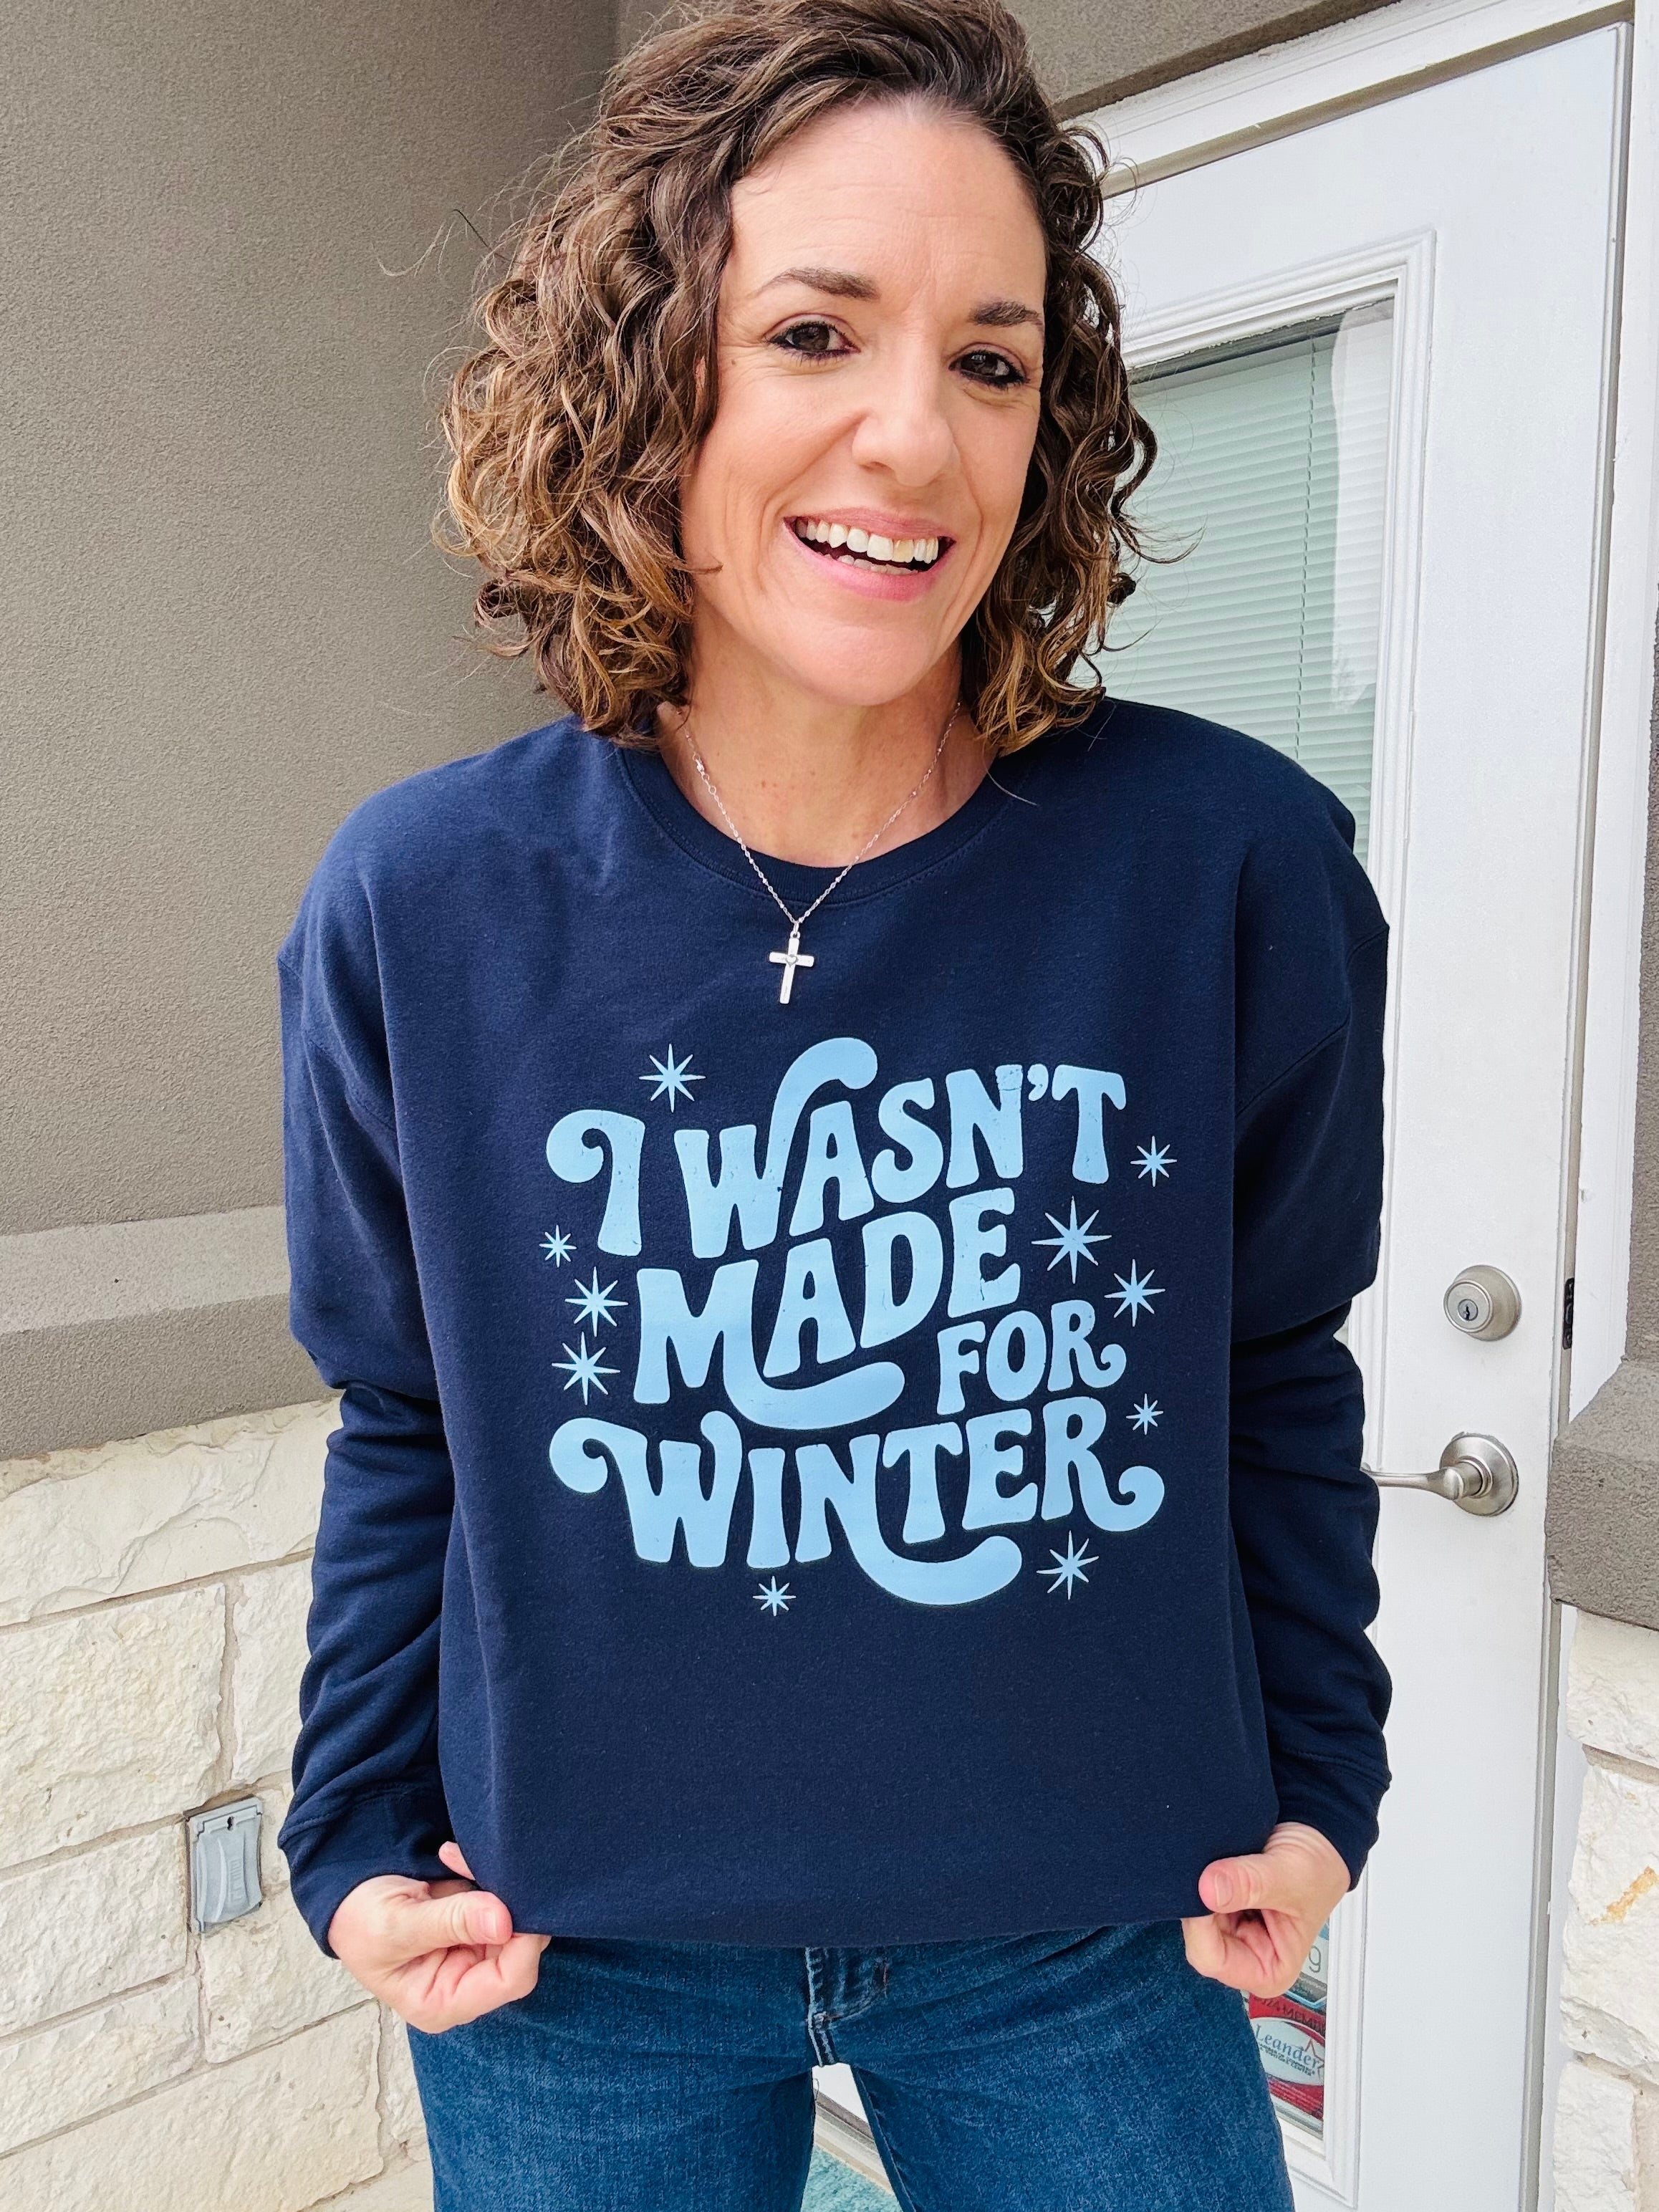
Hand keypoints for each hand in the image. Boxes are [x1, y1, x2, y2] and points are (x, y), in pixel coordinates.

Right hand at [325, 1840, 549, 2031]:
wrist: (349, 1899)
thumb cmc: (361, 1923)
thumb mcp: (396, 1925)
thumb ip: (450, 1922)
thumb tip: (504, 1920)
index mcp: (443, 2002)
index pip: (510, 1980)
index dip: (523, 1941)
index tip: (510, 1899)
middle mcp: (466, 1983)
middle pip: (520, 1949)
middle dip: (505, 1902)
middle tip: (468, 1862)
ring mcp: (475, 1953)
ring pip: (514, 1918)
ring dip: (493, 1882)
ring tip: (451, 1856)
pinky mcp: (477, 1925)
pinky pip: (500, 1899)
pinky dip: (482, 1873)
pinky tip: (452, 1857)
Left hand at [1182, 1821, 1348, 1998]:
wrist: (1316, 1836)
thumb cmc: (1317, 1868)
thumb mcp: (1292, 1875)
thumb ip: (1252, 1884)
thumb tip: (1209, 1889)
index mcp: (1269, 1969)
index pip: (1212, 1959)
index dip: (1200, 1926)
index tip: (1203, 1888)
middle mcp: (1245, 1954)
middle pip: (1197, 1937)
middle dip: (1198, 1903)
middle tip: (1214, 1868)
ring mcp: (1229, 1930)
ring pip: (1191, 1913)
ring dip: (1198, 1886)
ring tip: (1224, 1862)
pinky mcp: (1219, 1907)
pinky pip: (1193, 1895)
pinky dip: (1198, 1876)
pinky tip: (1215, 1861)